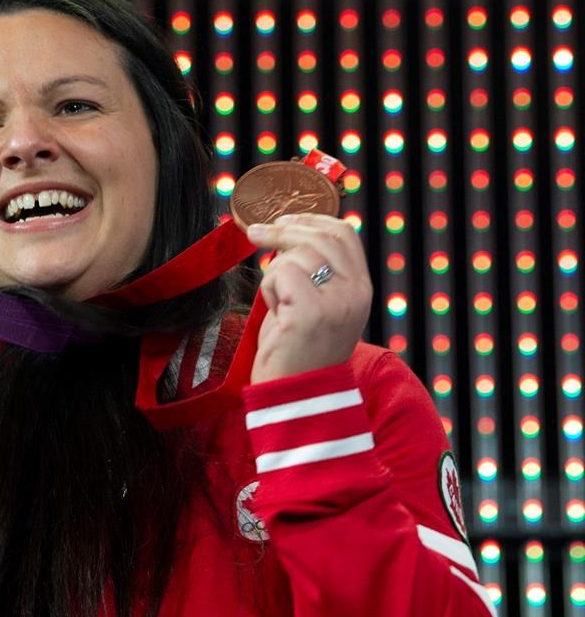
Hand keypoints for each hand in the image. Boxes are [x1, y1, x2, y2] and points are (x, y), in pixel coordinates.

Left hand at [242, 213, 371, 382]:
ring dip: (274, 273)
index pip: (343, 233)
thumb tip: (287, 232)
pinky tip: (275, 313)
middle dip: (282, 230)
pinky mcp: (310, 312)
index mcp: (361, 288)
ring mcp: (336, 302)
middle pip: (319, 235)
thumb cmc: (298, 350)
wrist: (297, 397)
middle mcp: (355, 293)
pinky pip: (280, 274)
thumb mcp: (317, 305)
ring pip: (295, 254)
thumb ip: (314, 271)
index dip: (311, 219)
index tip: (284, 220)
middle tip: (256, 233)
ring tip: (278, 304)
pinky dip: (269, 289)